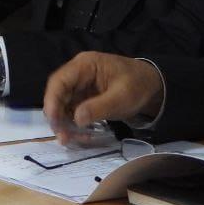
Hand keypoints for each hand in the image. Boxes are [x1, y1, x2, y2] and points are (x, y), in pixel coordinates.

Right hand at [43, 52, 163, 141]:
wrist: (152, 86)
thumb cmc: (137, 86)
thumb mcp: (122, 97)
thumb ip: (98, 108)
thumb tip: (76, 119)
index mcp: (85, 64)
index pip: (59, 81)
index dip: (52, 101)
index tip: (53, 122)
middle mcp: (78, 72)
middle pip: (57, 93)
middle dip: (57, 116)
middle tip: (63, 138)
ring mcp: (80, 85)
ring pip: (62, 104)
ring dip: (64, 123)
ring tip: (72, 140)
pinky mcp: (84, 97)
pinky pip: (71, 110)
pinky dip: (73, 124)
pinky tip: (80, 136)